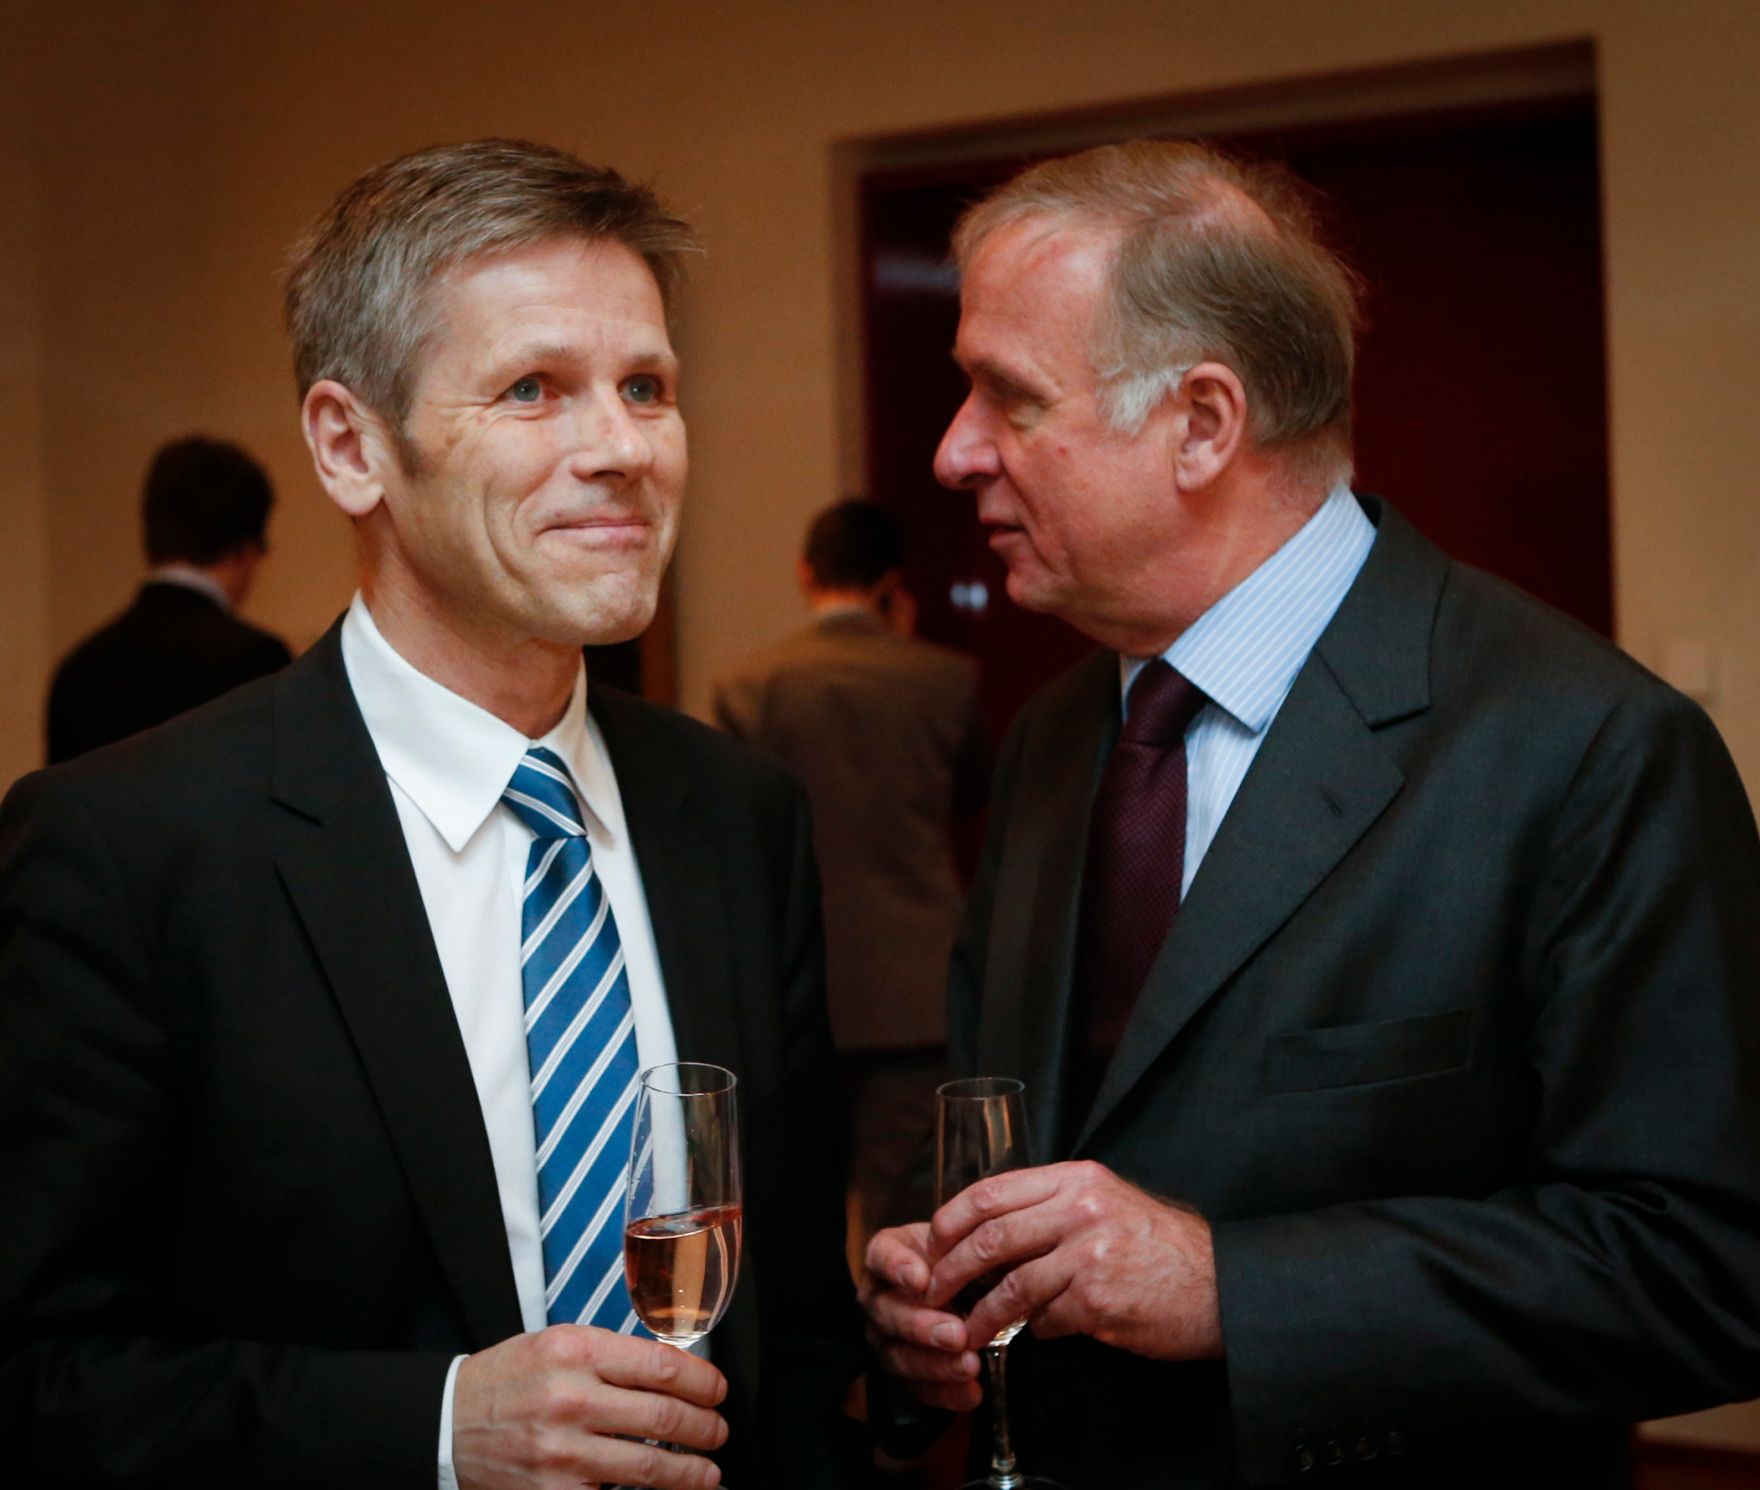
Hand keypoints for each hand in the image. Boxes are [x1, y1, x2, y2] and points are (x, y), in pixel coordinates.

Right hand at [453, 1324, 727, 1489]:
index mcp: (577, 1351)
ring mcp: (562, 1452)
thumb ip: (612, 1355)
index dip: (703, 1382)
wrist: (448, 1422)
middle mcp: (571, 1399)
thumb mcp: (557, 1343)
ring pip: (648, 1466)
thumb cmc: (509, 1379)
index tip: (717, 1391)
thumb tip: (675, 1374)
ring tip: (708, 1473)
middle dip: (704, 1429)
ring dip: (690, 1473)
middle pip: (663, 1417)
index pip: (661, 1367)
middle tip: (718, 1432)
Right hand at [858, 1221, 982, 1411]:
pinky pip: (917, 1388)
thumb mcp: (962, 1241)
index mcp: (886, 1257)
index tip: (921, 1279)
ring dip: (935, 1364)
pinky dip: (945, 1393)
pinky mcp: (901, 1371)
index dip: (897, 1268)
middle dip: (921, 1326)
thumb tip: (999, 1255)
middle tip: (956, 1334)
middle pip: (887, 1313)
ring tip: (970, 1366)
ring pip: (899, 1355)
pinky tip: (972, 1394)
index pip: (881, 1257)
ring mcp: (884, 1337)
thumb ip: (970, 1246)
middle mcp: (877, 1296)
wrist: (957, 1285)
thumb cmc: (959, 1256)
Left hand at [926, 1160, 1222, 1361]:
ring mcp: (1090, 1255)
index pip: (992, 1191)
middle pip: (990, 1238)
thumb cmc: (1156, 1245)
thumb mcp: (1105, 1202)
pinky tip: (1041, 1331)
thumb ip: (1051, 1207)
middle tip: (932, 1291)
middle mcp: (1081, 1210)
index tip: (931, 1242)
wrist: (1218, 1284)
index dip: (951, 1219)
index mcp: (1076, 1178)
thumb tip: (986, 1231)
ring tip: (965, 1331)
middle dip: (950, 1270)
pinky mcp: (1099, 1302)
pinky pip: (1046, 1321)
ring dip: (981, 1315)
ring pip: (1010, 1287)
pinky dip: (1036, 1330)